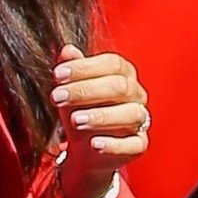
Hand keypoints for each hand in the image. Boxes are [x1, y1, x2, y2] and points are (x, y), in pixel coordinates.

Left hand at [50, 44, 149, 197]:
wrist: (84, 147)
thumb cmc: (80, 109)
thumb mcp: (70, 89)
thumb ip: (71, 69)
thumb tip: (67, 50)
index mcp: (123, 73)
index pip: (111, 63)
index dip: (85, 67)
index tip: (57, 75)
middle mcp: (136, 94)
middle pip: (119, 86)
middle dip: (86, 91)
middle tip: (57, 97)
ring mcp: (140, 120)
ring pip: (130, 114)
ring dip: (101, 116)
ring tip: (75, 120)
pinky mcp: (139, 144)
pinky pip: (134, 144)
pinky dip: (114, 144)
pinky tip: (94, 144)